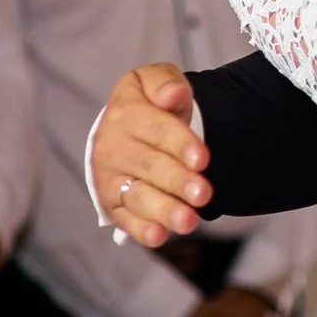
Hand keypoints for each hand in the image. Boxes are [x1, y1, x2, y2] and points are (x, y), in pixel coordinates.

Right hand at [93, 63, 212, 249]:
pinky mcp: (112, 203)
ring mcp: (111, 178)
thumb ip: (163, 81)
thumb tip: (173, 94)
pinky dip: (141, 229)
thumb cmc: (150, 104)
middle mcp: (114, 148)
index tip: (202, 159)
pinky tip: (159, 236)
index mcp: (126, 114)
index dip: (180, 144)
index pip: (155, 129)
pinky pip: (125, 218)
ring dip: (163, 209)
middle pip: (150, 166)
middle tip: (204, 194)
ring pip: (137, 196)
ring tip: (189, 221)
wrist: (128, 127)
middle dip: (178, 181)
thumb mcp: (153, 80)